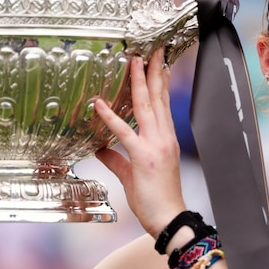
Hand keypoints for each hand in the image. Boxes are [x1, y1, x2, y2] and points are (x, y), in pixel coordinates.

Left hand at [95, 48, 186, 237]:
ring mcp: (155, 145)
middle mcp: (163, 138)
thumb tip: (100, 149)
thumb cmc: (156, 200)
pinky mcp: (143, 157)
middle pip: (158, 98)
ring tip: (135, 61)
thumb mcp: (132, 175)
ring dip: (140, 82)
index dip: (160, 82)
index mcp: (165, 140)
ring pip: (146, 106)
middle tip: (152, 50)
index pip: (162, 104)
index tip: (158, 64)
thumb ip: (116, 159)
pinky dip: (110, 116)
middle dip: (154, 71)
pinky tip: (99, 104)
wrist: (169, 219)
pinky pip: (123, 132)